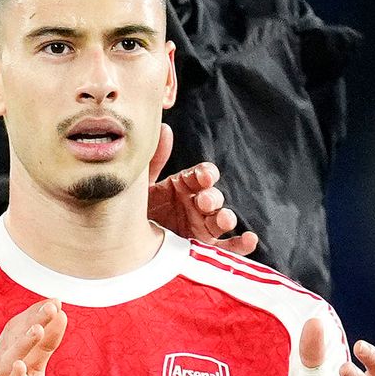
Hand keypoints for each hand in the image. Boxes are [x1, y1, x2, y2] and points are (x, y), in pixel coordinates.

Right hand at [0, 299, 66, 375]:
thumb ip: (43, 351)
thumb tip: (58, 320)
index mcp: (6, 364)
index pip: (17, 332)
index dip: (34, 314)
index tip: (55, 299)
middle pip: (11, 341)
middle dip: (31, 322)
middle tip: (52, 304)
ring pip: (5, 363)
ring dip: (21, 345)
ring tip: (38, 329)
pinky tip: (20, 367)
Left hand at [146, 123, 258, 255]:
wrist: (126, 240)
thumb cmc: (136, 209)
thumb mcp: (143, 185)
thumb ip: (155, 160)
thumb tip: (165, 129)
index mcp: (183, 186)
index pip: (201, 176)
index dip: (205, 175)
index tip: (204, 176)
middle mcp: (196, 204)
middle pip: (213, 197)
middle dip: (212, 198)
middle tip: (203, 201)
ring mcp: (203, 226)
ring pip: (222, 220)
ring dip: (226, 217)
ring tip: (223, 219)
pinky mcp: (205, 246)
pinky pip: (228, 247)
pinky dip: (242, 244)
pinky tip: (249, 240)